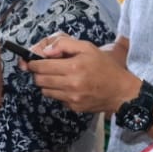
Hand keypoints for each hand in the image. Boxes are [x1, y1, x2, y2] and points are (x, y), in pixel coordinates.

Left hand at [26, 35, 140, 114]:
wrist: (121, 91)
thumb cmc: (104, 66)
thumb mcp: (87, 47)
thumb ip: (64, 44)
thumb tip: (45, 51)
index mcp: (73, 67)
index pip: (41, 66)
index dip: (33, 63)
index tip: (32, 61)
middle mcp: (71, 84)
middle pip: (39, 80)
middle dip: (37, 73)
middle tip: (43, 68)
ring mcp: (72, 98)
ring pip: (45, 91)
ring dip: (46, 83)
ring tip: (58, 76)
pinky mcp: (73, 107)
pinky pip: (56, 99)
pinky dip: (58, 92)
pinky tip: (68, 87)